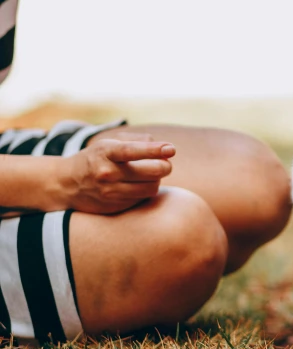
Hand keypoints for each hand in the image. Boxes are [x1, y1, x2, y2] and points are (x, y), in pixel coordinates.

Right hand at [59, 134, 174, 213]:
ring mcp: (111, 192)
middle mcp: (107, 173)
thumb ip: (138, 141)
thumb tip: (164, 148)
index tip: (171, 149)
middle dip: (165, 166)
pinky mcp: (115, 207)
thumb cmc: (96, 159)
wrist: (66, 184)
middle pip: (151, 172)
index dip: (154, 149)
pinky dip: (146, 191)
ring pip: (152, 187)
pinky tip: (137, 186)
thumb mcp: (109, 143)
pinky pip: (143, 199)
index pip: (132, 151)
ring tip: (150, 175)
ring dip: (157, 180)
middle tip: (165, 163)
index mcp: (106, 152)